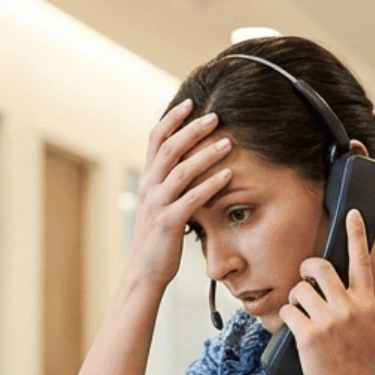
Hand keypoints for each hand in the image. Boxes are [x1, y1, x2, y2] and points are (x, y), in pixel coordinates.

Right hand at [128, 100, 233, 290]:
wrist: (145, 272)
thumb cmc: (159, 239)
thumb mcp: (162, 205)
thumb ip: (172, 183)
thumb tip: (192, 162)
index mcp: (148, 180)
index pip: (155, 139)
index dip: (172, 119)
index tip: (191, 102)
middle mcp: (149, 187)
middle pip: (169, 148)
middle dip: (193, 129)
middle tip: (216, 116)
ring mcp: (157, 204)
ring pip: (181, 170)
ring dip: (207, 154)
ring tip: (228, 143)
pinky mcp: (168, 222)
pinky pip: (192, 198)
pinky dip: (211, 185)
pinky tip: (228, 175)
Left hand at [279, 210, 374, 374]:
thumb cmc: (356, 362)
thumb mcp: (366, 327)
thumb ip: (354, 304)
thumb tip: (331, 283)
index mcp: (366, 303)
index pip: (361, 261)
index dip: (355, 234)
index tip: (350, 212)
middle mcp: (349, 307)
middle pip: (318, 267)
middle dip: (305, 269)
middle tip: (304, 281)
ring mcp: (329, 321)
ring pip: (298, 290)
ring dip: (294, 301)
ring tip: (302, 318)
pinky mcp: (309, 334)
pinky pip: (287, 311)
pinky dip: (286, 319)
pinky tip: (296, 332)